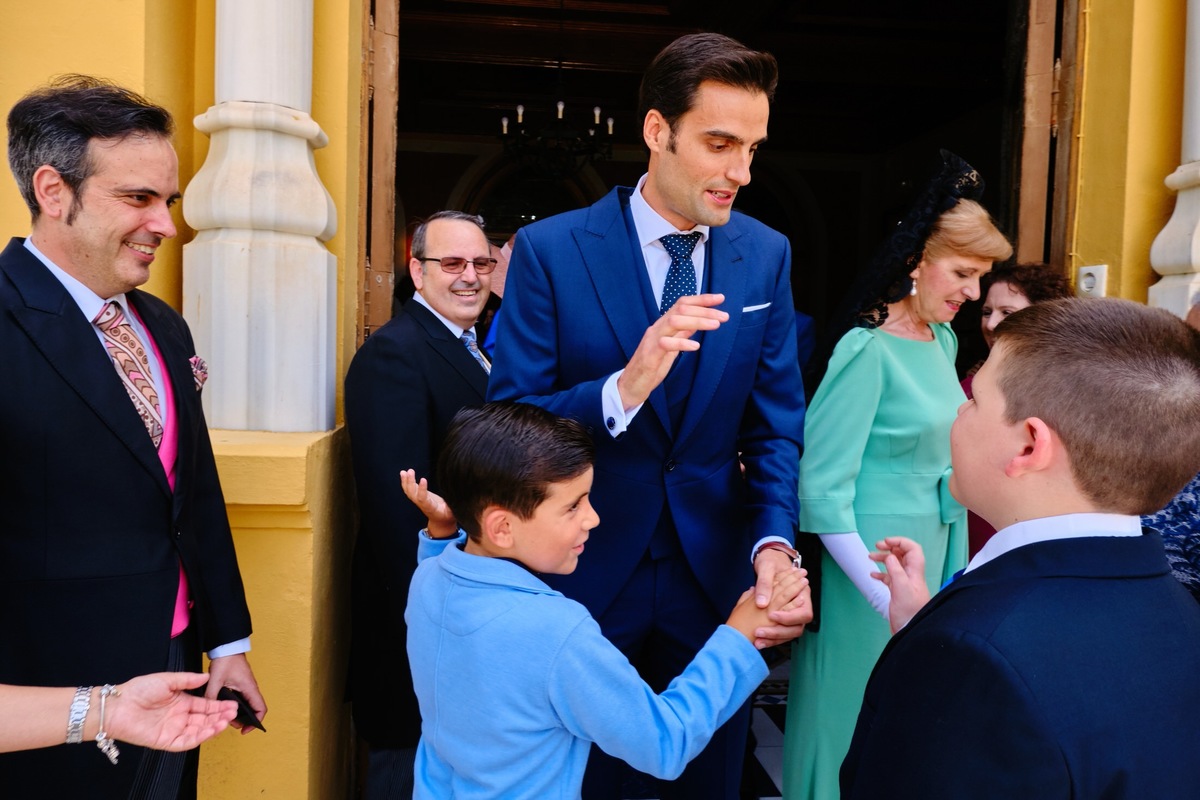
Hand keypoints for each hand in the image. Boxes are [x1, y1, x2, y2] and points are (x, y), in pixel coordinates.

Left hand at [105, 672, 237, 750]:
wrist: (117, 706)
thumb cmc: (138, 690)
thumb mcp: (166, 679)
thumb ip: (187, 680)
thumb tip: (206, 677)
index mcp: (182, 702)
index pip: (205, 705)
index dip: (219, 705)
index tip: (232, 704)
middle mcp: (180, 717)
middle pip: (205, 719)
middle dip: (220, 716)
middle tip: (233, 712)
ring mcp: (174, 729)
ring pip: (199, 731)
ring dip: (213, 727)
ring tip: (225, 721)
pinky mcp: (166, 741)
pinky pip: (186, 742)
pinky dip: (199, 738)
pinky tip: (210, 731)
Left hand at [206, 654, 265, 734]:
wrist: (227, 647)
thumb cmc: (227, 659)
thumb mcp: (216, 679)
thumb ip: (211, 694)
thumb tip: (208, 709)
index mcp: (249, 688)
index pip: (260, 709)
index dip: (255, 722)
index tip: (244, 730)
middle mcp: (250, 689)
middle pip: (253, 710)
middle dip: (244, 720)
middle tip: (230, 725)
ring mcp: (246, 687)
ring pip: (247, 705)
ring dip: (239, 714)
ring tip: (226, 718)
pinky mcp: (240, 685)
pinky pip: (241, 700)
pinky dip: (235, 707)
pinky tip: (224, 709)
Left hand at [400, 469, 456, 537]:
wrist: (440, 522)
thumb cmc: (448, 516)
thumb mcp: (453, 513)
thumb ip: (453, 505)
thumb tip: (460, 494)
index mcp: (431, 507)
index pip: (423, 499)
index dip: (422, 490)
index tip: (423, 479)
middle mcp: (422, 504)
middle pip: (413, 494)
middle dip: (410, 483)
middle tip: (410, 471)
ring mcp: (419, 501)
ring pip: (409, 492)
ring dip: (406, 481)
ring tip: (404, 472)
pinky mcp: (418, 497)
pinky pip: (409, 490)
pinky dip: (405, 481)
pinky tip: (403, 473)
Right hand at [616, 294, 727, 409]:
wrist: (631, 386)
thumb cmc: (651, 366)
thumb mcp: (670, 348)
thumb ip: (680, 334)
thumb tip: (695, 324)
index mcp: (662, 325)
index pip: (681, 304)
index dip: (701, 299)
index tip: (720, 298)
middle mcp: (657, 328)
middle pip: (680, 309)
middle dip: (704, 310)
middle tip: (724, 316)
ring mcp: (652, 340)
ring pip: (674, 321)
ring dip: (697, 321)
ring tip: (716, 325)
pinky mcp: (649, 355)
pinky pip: (665, 344)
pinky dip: (681, 343)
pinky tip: (695, 346)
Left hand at [751, 549, 812, 647]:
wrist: (767, 559)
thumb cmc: (770, 561)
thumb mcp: (767, 567)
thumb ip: (765, 584)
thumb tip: (762, 603)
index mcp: (802, 594)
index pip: (804, 614)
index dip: (789, 617)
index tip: (772, 615)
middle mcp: (799, 607)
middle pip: (796, 628)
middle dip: (778, 632)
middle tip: (759, 632)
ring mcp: (790, 614)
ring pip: (787, 634)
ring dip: (772, 639)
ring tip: (757, 642)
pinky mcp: (779, 619)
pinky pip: (778, 633)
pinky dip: (769, 638)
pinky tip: (756, 641)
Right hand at [869, 537, 930, 633]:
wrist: (910, 632)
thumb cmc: (909, 613)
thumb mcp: (902, 590)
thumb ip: (896, 571)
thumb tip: (890, 556)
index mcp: (915, 572)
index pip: (912, 549)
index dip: (900, 542)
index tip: (885, 542)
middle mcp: (911, 576)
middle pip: (903, 555)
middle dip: (890, 548)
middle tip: (877, 546)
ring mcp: (905, 584)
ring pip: (895, 565)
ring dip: (883, 559)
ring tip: (870, 557)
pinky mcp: (898, 592)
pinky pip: (889, 577)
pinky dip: (881, 573)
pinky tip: (873, 574)